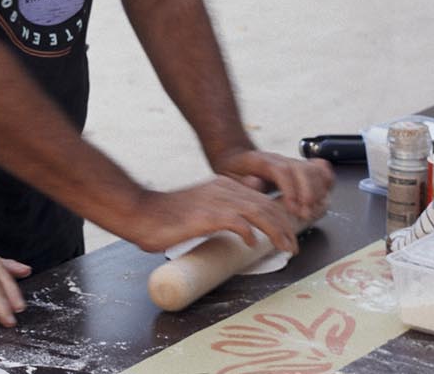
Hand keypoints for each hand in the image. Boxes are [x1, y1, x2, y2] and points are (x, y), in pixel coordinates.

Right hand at [122, 176, 304, 255]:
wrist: (140, 212)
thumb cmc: (166, 217)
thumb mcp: (201, 211)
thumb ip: (221, 215)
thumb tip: (242, 231)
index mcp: (223, 185)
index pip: (262, 199)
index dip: (280, 217)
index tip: (289, 234)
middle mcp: (223, 187)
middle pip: (267, 205)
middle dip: (285, 228)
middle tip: (294, 247)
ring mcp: (216, 199)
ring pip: (259, 212)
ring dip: (277, 232)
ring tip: (286, 248)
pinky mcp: (207, 214)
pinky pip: (238, 222)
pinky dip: (249, 233)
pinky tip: (252, 243)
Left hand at [213, 148, 332, 222]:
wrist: (237, 156)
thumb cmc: (235, 170)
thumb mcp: (231, 178)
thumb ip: (243, 182)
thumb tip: (255, 183)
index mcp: (263, 162)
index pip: (282, 171)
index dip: (291, 190)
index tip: (293, 209)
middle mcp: (281, 160)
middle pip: (303, 170)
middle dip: (308, 194)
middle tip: (304, 214)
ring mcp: (292, 162)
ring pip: (314, 169)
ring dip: (318, 191)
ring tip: (313, 209)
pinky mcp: (301, 167)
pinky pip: (321, 168)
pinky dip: (326, 181)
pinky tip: (322, 195)